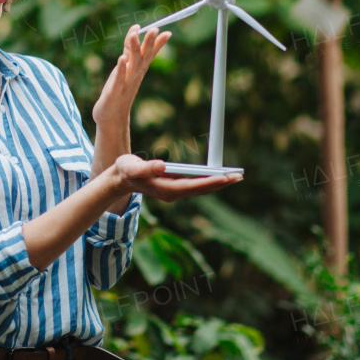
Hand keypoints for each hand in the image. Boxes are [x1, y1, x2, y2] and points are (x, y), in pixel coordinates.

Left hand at [91, 24, 171, 125]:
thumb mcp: (126, 66)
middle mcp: (135, 75)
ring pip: (133, 64)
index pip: (150, 53)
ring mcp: (126, 83)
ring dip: (134, 49)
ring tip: (134, 35)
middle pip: (144, 56)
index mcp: (139, 69)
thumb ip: (130, 48)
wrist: (111, 117)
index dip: (158, 43)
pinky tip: (121, 59)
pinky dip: (121, 69)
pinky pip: (119, 78)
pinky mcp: (115, 91)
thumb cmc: (119, 89)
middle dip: (149, 42)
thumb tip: (136, 29)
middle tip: (154, 28)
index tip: (168, 32)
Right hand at [110, 154, 242, 202]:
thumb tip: (162, 165)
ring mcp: (174, 192)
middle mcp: (173, 193)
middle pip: (201, 189)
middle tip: (239, 176)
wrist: (120, 179)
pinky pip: (196, 186)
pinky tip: (219, 176)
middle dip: (220, 183)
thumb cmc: (125, 171)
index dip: (209, 182)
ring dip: (218, 183)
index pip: (192, 186)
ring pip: (201, 189)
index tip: (224, 177)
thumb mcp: (131, 166)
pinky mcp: (175, 188)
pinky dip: (209, 181)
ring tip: (235, 176)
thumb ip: (145, 167)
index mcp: (165, 189)